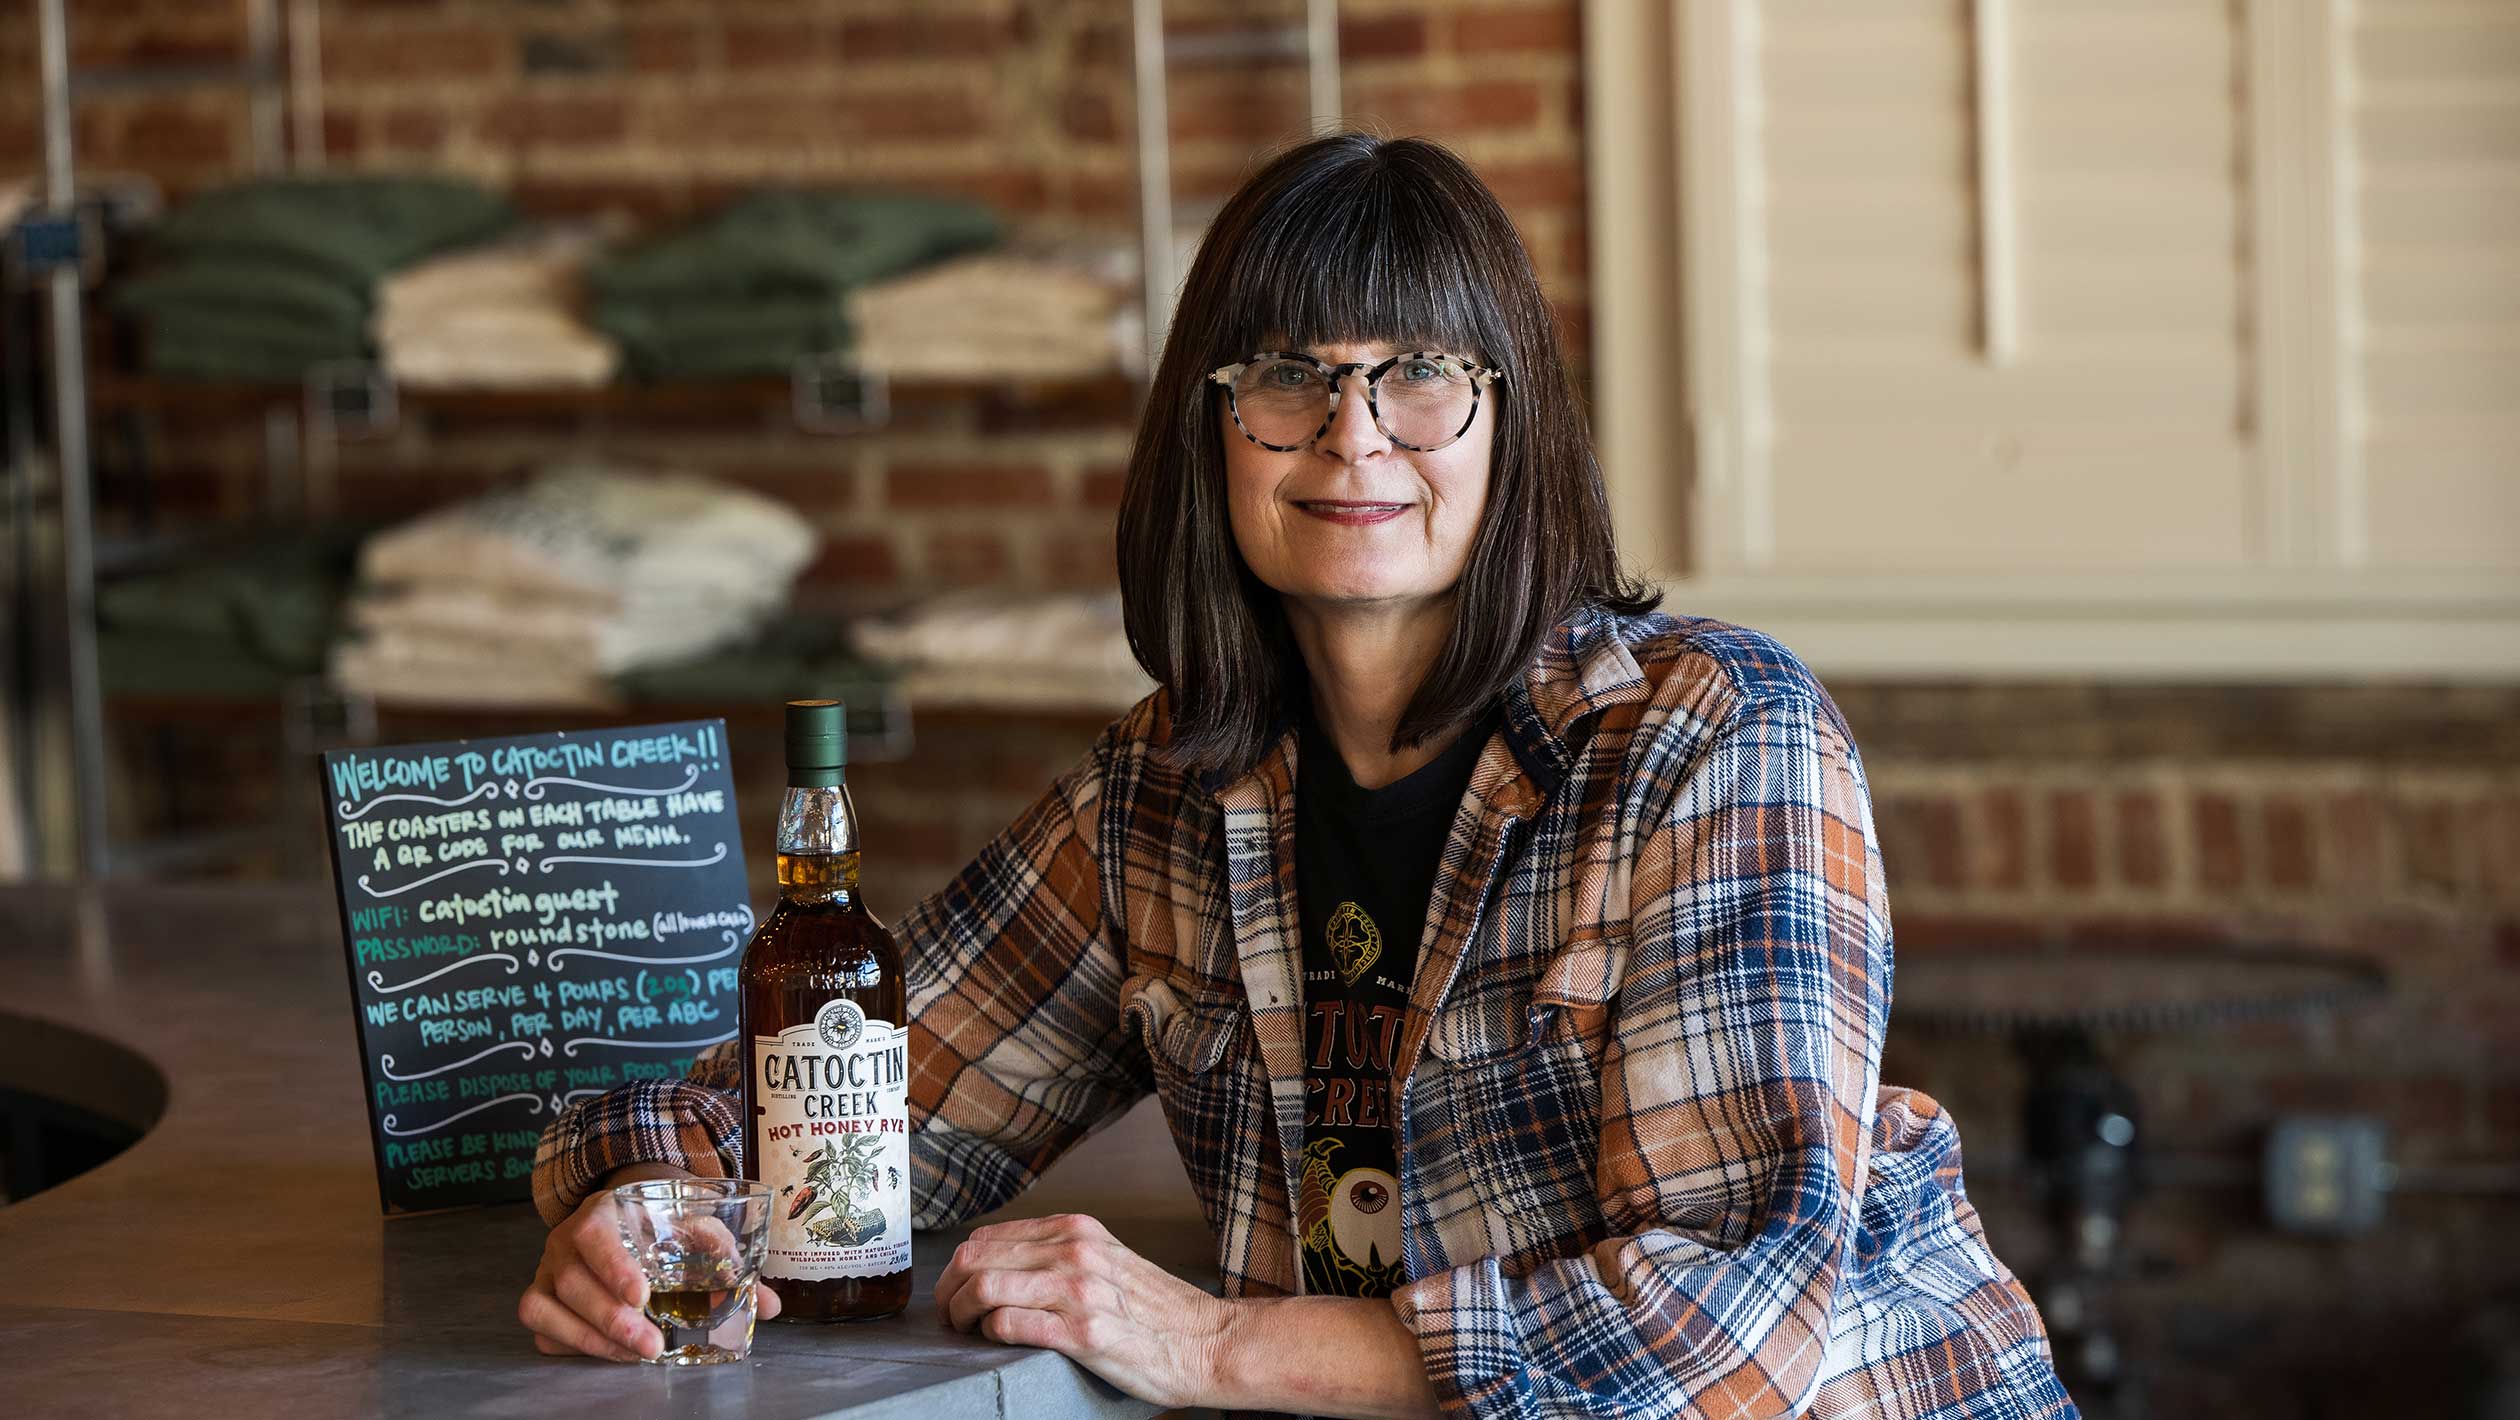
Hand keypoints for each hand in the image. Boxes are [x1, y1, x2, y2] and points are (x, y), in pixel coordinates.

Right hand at [518, 1167, 782, 1360]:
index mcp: (603, 1211)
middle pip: (572, 1282)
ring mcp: (547, 1271)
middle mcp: (565, 1240)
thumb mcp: (691, 1221)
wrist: (624, 1207)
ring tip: (636, 1354)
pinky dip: (572, 1345)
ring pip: (546, 1309)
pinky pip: (541, 1329)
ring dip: (592, 1339)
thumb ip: (726, 1257)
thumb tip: (771, 1305)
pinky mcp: (541, 1298)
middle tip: (651, 1345)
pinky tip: (610, 1352)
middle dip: (612, 1320)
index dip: (613, 1267)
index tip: (642, 1296)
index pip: (594, 1235)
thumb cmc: (660, 1217)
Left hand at [934, 1212, 1227, 1408]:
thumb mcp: (1105, 1260)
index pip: (987, 1237)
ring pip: (985, 1287)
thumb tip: (1000, 1266)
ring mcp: (1079, 1290)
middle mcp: (1074, 1252)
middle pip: (976, 1258)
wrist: (1207, 1341)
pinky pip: (1011, 1324)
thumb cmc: (1156, 1311)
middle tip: (949, 1317)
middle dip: (948, 1291)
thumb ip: (1059, 1254)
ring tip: (964, 1331)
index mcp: (1076, 1231)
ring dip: (961, 1313)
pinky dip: (991, 1333)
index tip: (954, 1292)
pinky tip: (996, 1341)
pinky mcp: (1084, 1332)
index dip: (957, 1268)